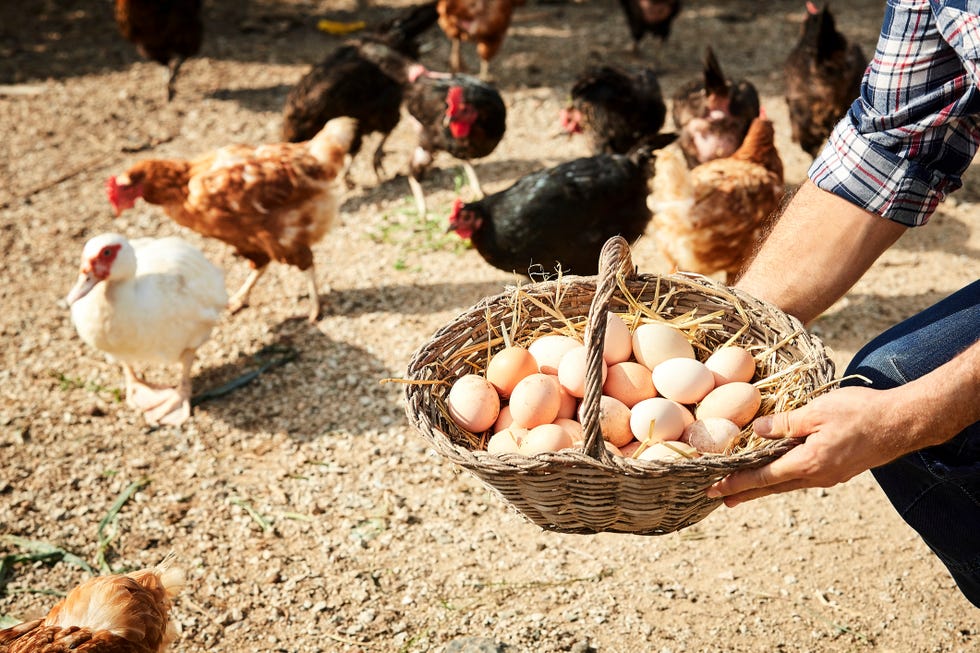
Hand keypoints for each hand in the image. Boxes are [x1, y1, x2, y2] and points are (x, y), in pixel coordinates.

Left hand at [706, 386, 914, 506]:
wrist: (903, 422)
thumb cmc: (861, 412)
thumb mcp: (817, 411)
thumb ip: (784, 423)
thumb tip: (755, 431)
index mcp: (808, 463)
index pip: (763, 477)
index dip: (736, 482)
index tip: (714, 488)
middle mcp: (817, 476)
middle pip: (772, 486)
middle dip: (744, 491)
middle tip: (718, 498)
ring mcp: (830, 476)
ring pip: (788, 483)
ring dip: (763, 487)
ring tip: (742, 491)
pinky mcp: (839, 469)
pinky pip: (803, 476)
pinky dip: (783, 477)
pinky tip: (777, 474)